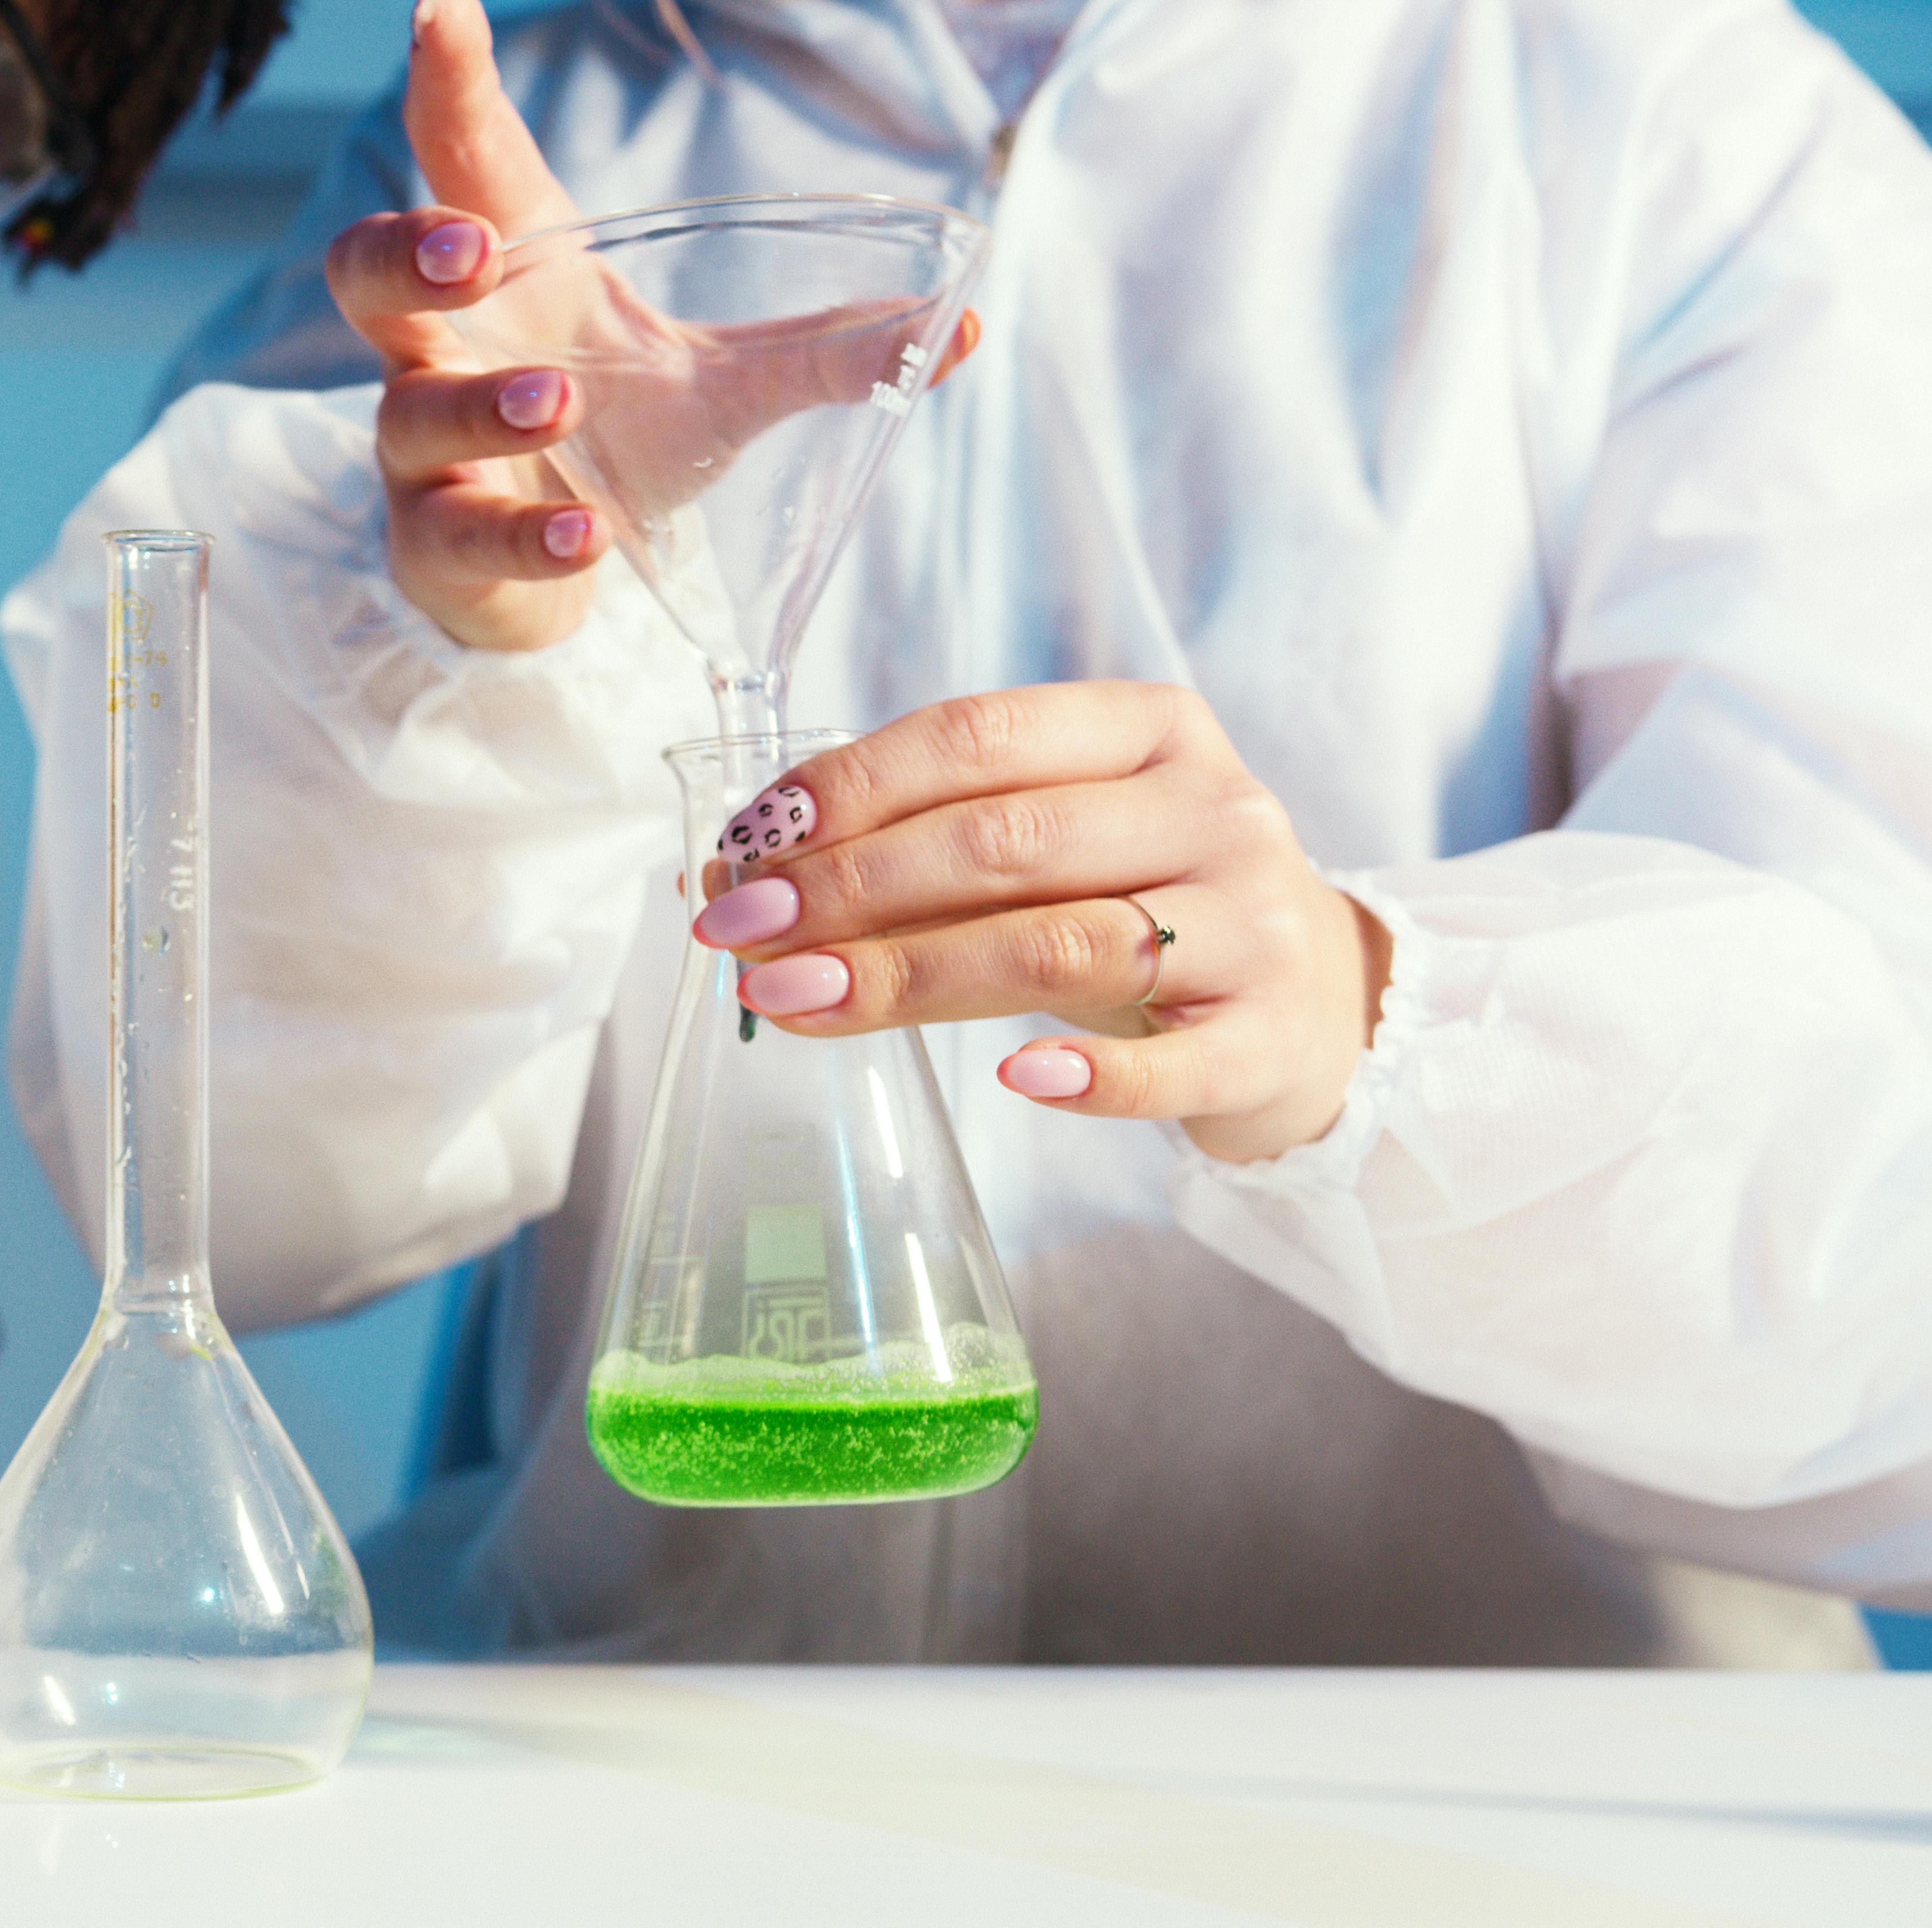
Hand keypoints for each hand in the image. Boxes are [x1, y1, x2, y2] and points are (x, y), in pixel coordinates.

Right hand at [329, 0, 976, 651]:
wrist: (551, 576)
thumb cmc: (618, 444)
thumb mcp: (727, 387)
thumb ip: (830, 353)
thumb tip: (964, 325)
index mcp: (515, 275)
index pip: (461, 162)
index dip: (445, 86)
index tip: (438, 7)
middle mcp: (446, 350)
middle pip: (366, 273)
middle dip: (405, 252)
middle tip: (469, 247)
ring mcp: (427, 450)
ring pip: (410, 409)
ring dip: (482, 400)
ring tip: (561, 395)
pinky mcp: (438, 545)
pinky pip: (459, 533)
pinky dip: (525, 534)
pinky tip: (586, 533)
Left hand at [686, 684, 1395, 1162]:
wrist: (1315, 1004)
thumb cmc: (1144, 905)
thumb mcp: (1055, 846)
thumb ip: (919, 846)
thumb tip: (728, 880)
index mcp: (1148, 729)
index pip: (974, 737)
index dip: (845, 790)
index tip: (744, 851)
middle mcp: (1211, 809)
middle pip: (1002, 841)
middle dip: (849, 887)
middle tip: (741, 935)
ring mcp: (1251, 925)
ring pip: (1059, 941)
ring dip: (909, 974)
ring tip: (794, 999)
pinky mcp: (1268, 1039)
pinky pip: (1166, 1063)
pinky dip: (1084, 1074)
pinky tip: (1008, 1082)